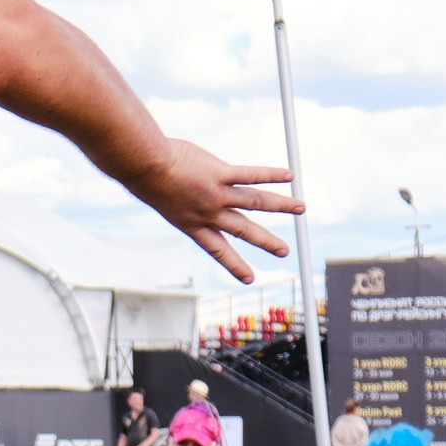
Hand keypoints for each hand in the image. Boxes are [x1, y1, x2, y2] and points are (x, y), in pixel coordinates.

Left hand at [117, 139, 297, 284]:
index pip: (218, 250)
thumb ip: (182, 198)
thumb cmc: (148, 177)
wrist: (143, 166)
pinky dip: (271, 175)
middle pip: (244, 230)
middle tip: (284, 251)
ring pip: (255, 202)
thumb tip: (191, 186)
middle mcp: (208, 214)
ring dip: (281, 205)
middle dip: (266, 242)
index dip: (234, 264)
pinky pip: (250, 175)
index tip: (249, 279)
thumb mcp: (164, 197)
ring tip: (301, 208)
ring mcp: (215, 195)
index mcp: (192, 225)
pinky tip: (289, 176)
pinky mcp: (219, 173)